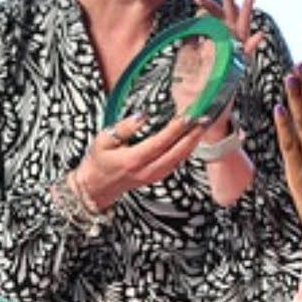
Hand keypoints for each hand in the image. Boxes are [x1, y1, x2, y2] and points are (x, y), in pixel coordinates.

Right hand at [76, 111, 206, 209]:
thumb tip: (143, 116)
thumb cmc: (98, 161)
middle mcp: (147, 170)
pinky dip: (187, 149)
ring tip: (203, 125)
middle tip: (205, 118)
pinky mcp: (158, 176)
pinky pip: (177, 162)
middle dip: (193, 135)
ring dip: (193, 141)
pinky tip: (193, 138)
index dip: (175, 130)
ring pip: (180, 159)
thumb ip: (124, 127)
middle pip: (176, 153)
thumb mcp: (103, 139)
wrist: (97, 186)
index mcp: (133, 160)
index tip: (188, 116)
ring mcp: (154, 176)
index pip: (160, 143)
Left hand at [194, 0, 264, 60]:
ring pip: (243, 24)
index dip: (207, 5)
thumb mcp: (189, 50)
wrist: (205, 89)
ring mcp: (237, 43)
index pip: (213, 12)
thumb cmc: (196, 66)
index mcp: (217, 28)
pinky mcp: (242, 57)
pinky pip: (249, 49)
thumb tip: (194, 21)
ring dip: (246, 10)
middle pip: (229, 11)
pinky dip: (254, 43)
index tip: (197, 0)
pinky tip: (260, 34)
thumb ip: (190, 37)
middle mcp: (229, 32)